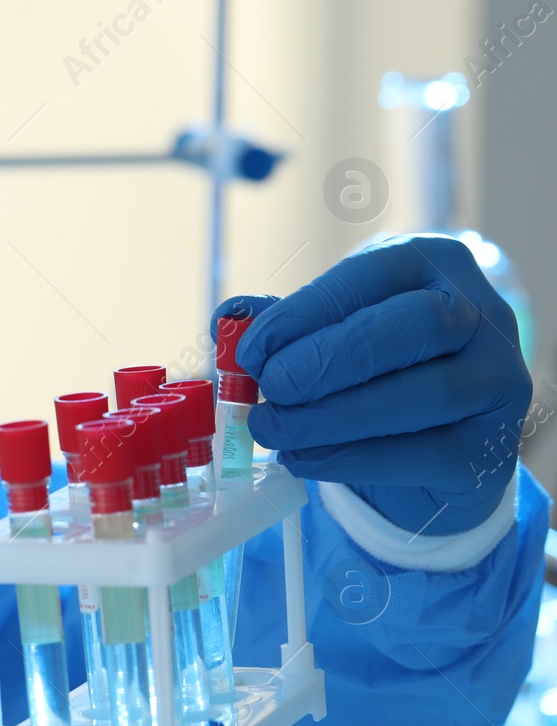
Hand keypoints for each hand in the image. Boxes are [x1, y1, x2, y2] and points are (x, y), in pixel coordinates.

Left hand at [217, 233, 532, 534]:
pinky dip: (350, 460)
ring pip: (424, 394)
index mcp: (435, 266)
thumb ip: (282, 323)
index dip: (306, 312)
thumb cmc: (372, 371)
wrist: (428, 447)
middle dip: (329, 360)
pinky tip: (303, 460)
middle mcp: (482, 316)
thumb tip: (228, 319)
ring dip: (332, 417)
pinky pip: (423, 455)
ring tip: (274, 430)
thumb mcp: (330, 331)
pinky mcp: (489, 450)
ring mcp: (497, 383)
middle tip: (271, 389)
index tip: (252, 350)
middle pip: (414, 327)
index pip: (372, 276)